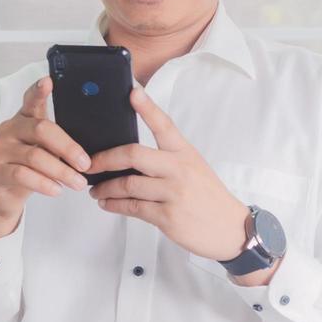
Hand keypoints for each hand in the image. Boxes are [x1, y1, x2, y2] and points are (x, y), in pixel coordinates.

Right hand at [0, 76, 90, 238]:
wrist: (0, 195)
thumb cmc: (27, 169)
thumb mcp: (42, 151)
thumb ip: (57, 143)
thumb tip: (88, 151)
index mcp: (23, 120)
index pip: (31, 100)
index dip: (38, 91)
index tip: (48, 81)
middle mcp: (9, 130)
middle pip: (40, 129)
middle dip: (68, 147)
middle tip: (85, 164)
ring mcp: (0, 150)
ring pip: (34, 156)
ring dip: (61, 171)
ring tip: (78, 182)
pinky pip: (22, 175)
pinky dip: (44, 183)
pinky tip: (56, 189)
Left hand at [86, 87, 249, 265]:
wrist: (231, 229)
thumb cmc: (208, 196)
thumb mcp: (193, 167)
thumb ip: (166, 159)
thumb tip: (128, 157)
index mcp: (185, 152)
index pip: (164, 124)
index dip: (147, 107)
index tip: (132, 92)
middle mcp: (178, 169)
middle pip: (133, 155)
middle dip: (104, 158)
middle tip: (89, 163)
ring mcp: (173, 193)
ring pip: (127, 184)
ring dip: (105, 188)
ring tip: (96, 189)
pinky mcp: (168, 216)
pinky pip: (133, 207)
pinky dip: (114, 205)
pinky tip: (107, 204)